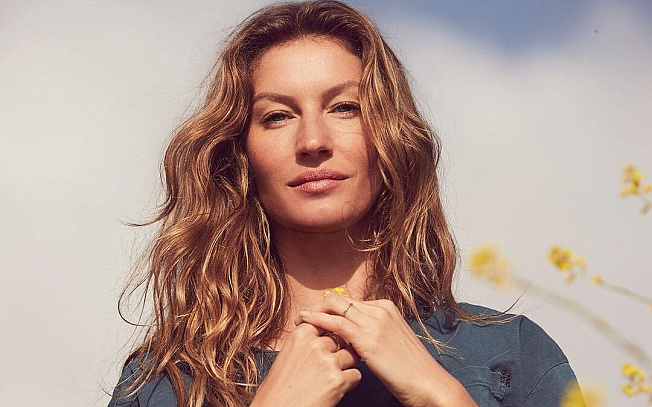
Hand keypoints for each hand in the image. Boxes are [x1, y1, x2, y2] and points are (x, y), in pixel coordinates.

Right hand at [250, 321, 361, 406]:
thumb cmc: (278, 388)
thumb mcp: (287, 354)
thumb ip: (306, 341)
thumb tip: (325, 335)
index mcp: (300, 335)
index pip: (327, 320)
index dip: (332, 330)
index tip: (333, 336)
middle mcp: (314, 345)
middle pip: (342, 338)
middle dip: (341, 350)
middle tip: (332, 363)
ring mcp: (327, 362)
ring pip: (352, 356)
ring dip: (347, 366)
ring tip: (334, 376)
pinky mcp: (337, 381)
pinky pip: (356, 375)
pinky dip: (350, 382)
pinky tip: (337, 388)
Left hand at [295, 294, 477, 406]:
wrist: (427, 382)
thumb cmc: (411, 369)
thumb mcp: (393, 341)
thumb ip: (375, 333)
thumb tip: (356, 337)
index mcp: (387, 307)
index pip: (351, 301)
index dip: (332, 307)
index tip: (317, 315)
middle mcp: (380, 309)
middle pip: (340, 299)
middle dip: (319, 305)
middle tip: (303, 316)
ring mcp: (374, 321)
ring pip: (335, 306)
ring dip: (313, 311)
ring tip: (298, 319)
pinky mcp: (367, 337)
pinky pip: (335, 322)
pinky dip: (317, 320)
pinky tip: (304, 322)